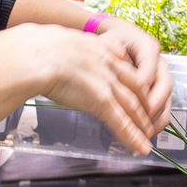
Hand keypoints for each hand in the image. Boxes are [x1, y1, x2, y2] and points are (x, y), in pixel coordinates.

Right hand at [22, 23, 166, 154]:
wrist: (36, 54)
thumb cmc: (36, 48)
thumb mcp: (59, 40)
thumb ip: (68, 47)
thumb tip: (55, 53)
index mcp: (100, 50)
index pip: (126, 69)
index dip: (135, 83)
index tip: (139, 92)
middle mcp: (109, 66)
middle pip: (137, 88)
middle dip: (146, 106)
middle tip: (151, 119)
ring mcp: (107, 84)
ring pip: (133, 107)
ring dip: (142, 124)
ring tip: (149, 137)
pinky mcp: (101, 101)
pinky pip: (121, 122)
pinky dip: (132, 136)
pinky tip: (140, 147)